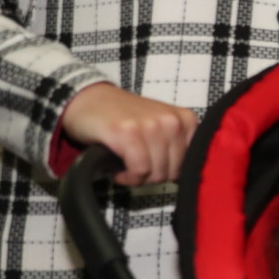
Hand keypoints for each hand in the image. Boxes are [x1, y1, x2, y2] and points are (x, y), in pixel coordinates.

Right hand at [60, 83, 199, 185]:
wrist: (89, 100)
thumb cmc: (125, 119)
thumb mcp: (159, 127)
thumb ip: (176, 147)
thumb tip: (183, 179)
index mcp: (185, 119)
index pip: (190, 165)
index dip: (169, 172)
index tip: (153, 166)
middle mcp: (171, 120)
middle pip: (173, 171)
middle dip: (152, 176)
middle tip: (136, 168)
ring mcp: (150, 125)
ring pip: (156, 173)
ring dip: (138, 178)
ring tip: (126, 167)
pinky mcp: (128, 132)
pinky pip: (138, 170)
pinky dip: (128, 178)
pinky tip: (119, 171)